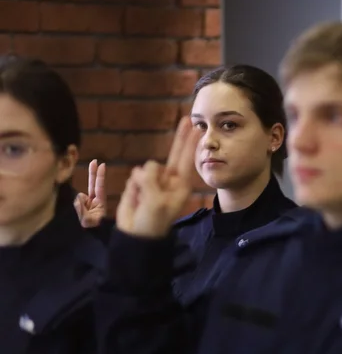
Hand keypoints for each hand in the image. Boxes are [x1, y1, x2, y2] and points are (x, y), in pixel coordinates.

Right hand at [74, 159, 106, 227]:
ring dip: (80, 205)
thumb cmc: (92, 230)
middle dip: (93, 173)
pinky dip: (77, 206)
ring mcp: (88, 203)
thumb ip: (82, 209)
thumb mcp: (88, 221)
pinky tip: (82, 213)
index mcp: (100, 203)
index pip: (99, 187)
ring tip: (84, 214)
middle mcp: (95, 201)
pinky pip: (76, 202)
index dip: (100, 176)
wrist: (91, 238)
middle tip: (94, 161)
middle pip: (93, 184)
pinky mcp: (81, 205)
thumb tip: (78, 197)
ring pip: (79, 197)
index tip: (102, 164)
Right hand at [115, 119, 198, 238]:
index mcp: (180, 185)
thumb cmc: (153, 220)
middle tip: (186, 120)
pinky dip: (132, 187)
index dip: (190, 144)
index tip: (198, 129)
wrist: (136, 234)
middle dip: (180, 139)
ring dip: (141, 182)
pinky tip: (135, 199)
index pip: (186, 160)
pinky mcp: (138, 184)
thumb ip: (151, 180)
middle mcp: (169, 180)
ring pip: (146, 168)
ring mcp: (153, 181)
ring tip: (143, 200)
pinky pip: (133, 176)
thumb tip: (144, 167)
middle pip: (174, 154)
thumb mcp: (156, 201)